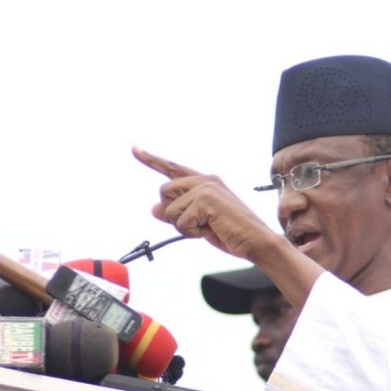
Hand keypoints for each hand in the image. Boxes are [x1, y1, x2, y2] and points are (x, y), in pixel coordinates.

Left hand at [132, 146, 274, 261]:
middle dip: (173, 214)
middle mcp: (204, 180)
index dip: (151, 159)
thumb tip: (154, 208)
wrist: (256, 241)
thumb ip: (177, 213)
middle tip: (197, 224)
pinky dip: (191, 232)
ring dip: (183, 226)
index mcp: (205, 181)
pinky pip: (180, 222)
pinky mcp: (205, 200)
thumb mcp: (199, 223)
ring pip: (169, 209)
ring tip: (208, 227)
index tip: (134, 149)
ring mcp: (205, 188)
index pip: (172, 168)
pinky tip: (211, 230)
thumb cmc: (230, 232)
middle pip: (163, 192)